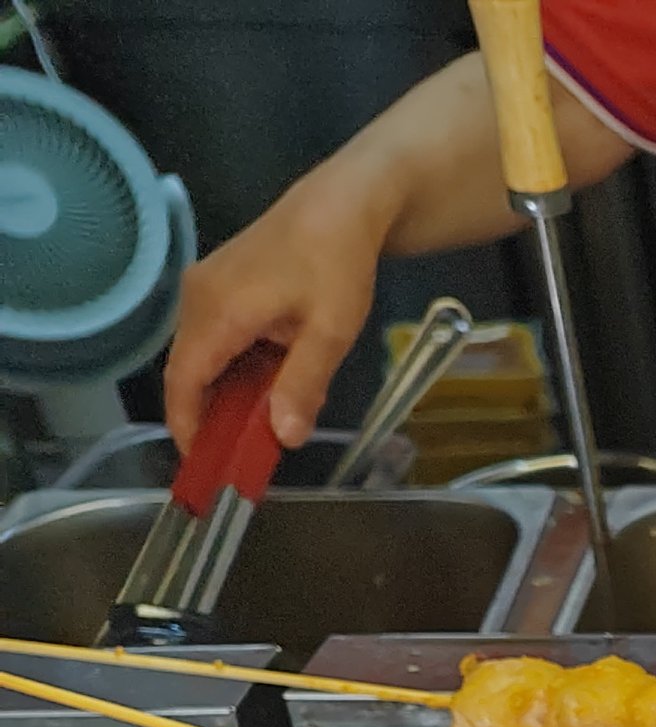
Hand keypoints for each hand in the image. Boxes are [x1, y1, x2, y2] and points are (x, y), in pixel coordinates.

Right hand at [165, 169, 393, 451]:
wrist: (342, 204)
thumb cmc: (337, 262)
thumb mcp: (330, 331)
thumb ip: (303, 386)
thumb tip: (284, 437)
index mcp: (217, 311)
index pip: (183, 381)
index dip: (188, 426)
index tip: (204, 462)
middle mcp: (197, 299)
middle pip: (188, 372)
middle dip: (209, 417)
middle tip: (238, 458)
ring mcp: (205, 289)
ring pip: (201, 357)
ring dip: (224, 394)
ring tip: (254, 431)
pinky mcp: (219, 285)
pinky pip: (214, 338)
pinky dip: (232, 369)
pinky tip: (262, 390)